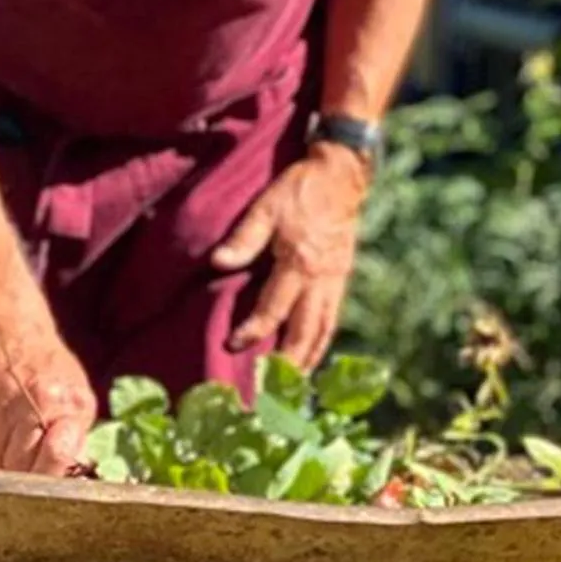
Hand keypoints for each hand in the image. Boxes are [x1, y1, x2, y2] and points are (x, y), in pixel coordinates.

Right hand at [0, 306, 98, 475]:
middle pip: (21, 463)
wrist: (13, 334)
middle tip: (29, 465)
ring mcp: (2, 403)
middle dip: (24, 472)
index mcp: (66, 405)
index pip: (57, 456)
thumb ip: (76, 439)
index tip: (48, 482)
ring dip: (3, 459)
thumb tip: (72, 474)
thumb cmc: (52, 373)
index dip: (50, 474)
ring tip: (14, 442)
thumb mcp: (79, 401)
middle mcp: (34, 402)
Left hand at [212, 145, 370, 367]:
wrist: (342, 174)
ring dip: (309, 358)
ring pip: (323, 329)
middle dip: (288, 362)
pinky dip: (322, 340)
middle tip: (271, 387)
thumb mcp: (266, 207)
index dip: (253, 331)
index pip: (273, 310)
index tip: (233, 345)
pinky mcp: (343, 276)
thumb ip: (244, 238)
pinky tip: (312, 352)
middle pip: (304, 332)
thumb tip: (218, 263)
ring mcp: (335, 279)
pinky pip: (333, 317)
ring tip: (293, 383)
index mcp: (299, 263)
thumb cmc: (299, 188)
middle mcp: (320, 278)